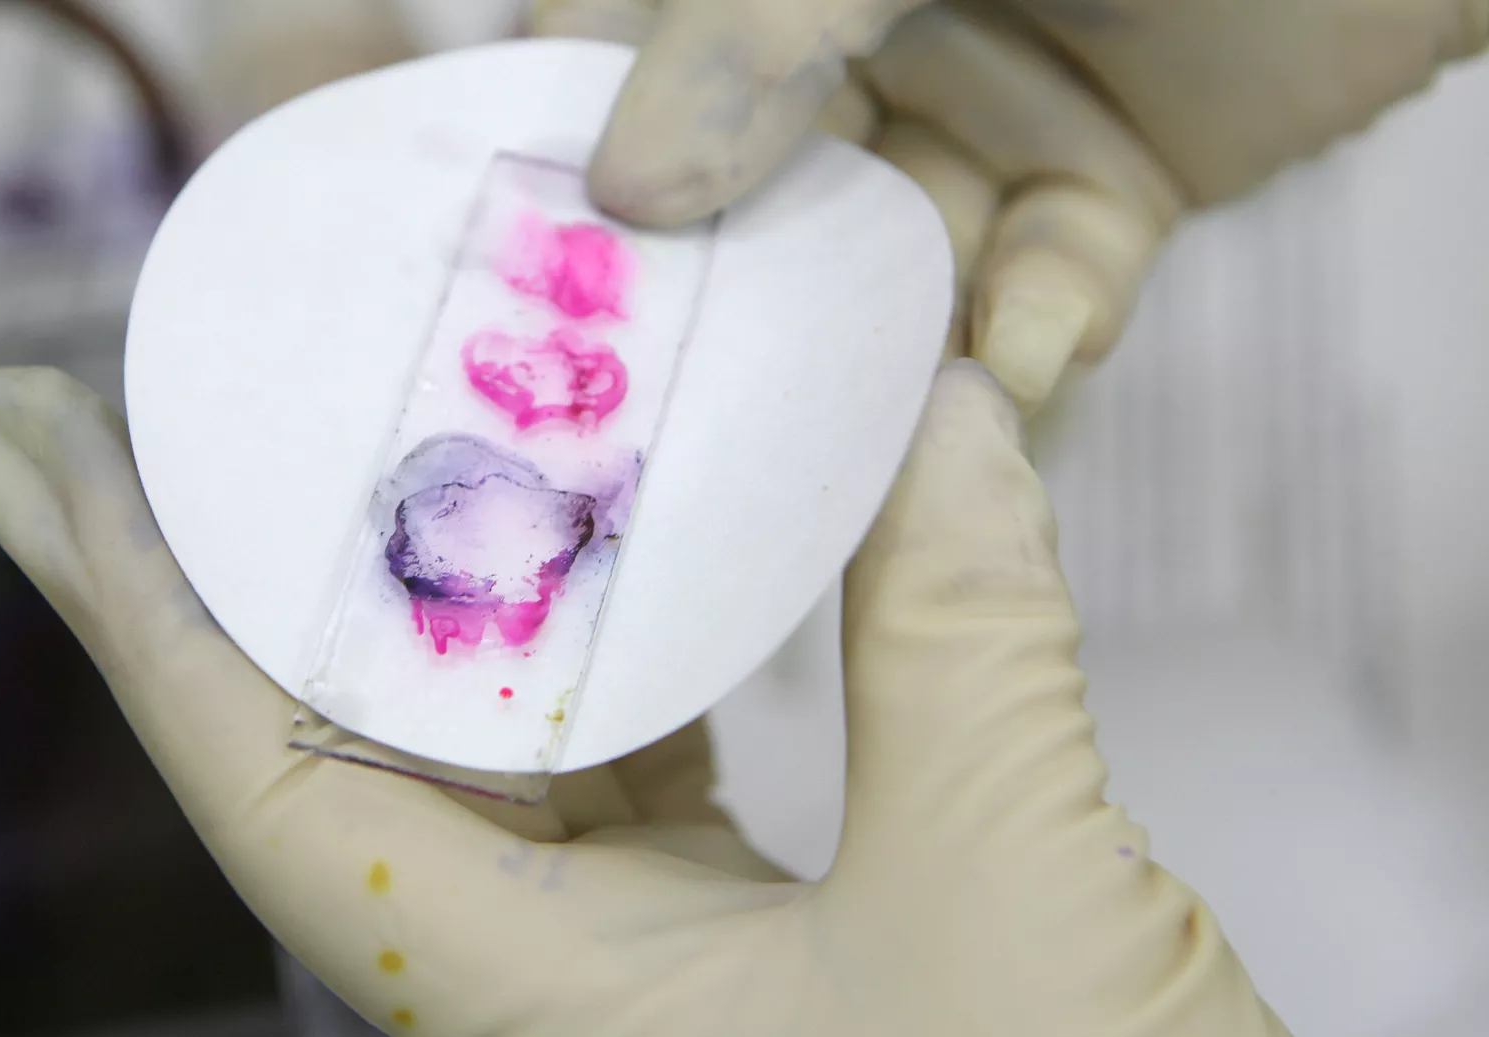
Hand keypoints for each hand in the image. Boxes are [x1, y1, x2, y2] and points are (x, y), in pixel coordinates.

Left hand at [0, 361, 1319, 1036]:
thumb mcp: (1014, 898)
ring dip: (472, 597)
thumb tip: (930, 410)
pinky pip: (623, 785)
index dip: (134, 608)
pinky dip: (628, 656)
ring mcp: (632, 986)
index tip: (28, 448)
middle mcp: (536, 997)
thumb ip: (959, 640)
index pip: (264, 785)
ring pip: (494, 758)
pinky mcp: (736, 969)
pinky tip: (644, 550)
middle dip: (278, 564)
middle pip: (348, 747)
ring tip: (438, 429)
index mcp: (523, 1012)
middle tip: (240, 383)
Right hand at [532, 0, 1487, 410]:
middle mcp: (869, 28)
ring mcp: (985, 106)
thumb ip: (760, 33)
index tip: (525, 265)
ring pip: (896, 252)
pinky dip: (1035, 323)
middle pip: (759, 178)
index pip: (638, 39)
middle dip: (736, 284)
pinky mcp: (1098, 185)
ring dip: (890, 332)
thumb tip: (623, 188)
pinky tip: (1033, 345)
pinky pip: (1040, 277)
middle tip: (681, 399)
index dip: (575, 144)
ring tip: (869, 412)